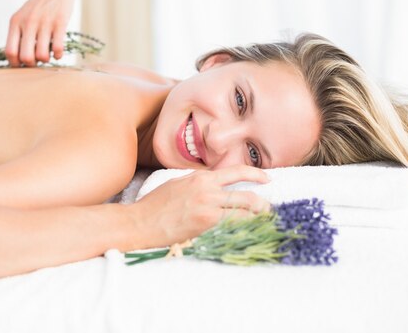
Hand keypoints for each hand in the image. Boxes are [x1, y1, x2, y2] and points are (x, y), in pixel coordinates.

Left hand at [4, 0, 77, 66]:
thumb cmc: (40, 4)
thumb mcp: (23, 15)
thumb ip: (19, 33)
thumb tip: (19, 59)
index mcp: (16, 22)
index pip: (10, 51)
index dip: (16, 64)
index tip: (23, 65)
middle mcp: (28, 23)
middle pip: (25, 57)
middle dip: (32, 64)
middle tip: (37, 60)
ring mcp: (44, 23)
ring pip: (41, 55)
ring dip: (46, 60)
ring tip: (48, 54)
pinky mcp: (60, 23)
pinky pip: (57, 48)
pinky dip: (58, 55)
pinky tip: (58, 52)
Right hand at [131, 165, 270, 248]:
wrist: (140, 222)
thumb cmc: (155, 205)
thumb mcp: (178, 183)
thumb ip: (198, 183)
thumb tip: (215, 185)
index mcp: (200, 177)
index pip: (236, 172)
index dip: (255, 174)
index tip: (266, 178)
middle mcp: (207, 190)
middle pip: (246, 196)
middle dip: (262, 205)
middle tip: (267, 210)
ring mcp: (208, 207)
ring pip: (244, 213)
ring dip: (256, 220)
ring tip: (261, 224)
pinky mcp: (205, 225)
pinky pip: (233, 227)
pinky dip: (243, 231)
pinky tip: (247, 235)